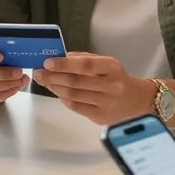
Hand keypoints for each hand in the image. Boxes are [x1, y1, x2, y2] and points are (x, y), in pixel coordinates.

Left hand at [33, 53, 151, 124]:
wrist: (136, 100)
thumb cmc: (115, 78)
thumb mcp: (105, 63)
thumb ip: (83, 59)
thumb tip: (59, 57)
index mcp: (112, 67)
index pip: (86, 65)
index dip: (65, 64)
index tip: (48, 62)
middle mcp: (111, 85)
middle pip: (76, 81)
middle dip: (53, 77)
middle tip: (38, 73)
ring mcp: (106, 103)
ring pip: (73, 95)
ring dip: (55, 88)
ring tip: (44, 82)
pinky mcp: (101, 117)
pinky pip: (76, 107)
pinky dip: (64, 99)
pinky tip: (58, 92)